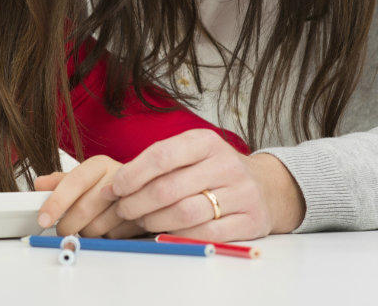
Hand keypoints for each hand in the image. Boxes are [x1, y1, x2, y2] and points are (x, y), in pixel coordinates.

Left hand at [33, 156, 143, 237]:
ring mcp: (133, 198)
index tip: (43, 218)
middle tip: (63, 228)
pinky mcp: (142, 218)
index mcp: (100, 164)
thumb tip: (39, 185)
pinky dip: (105, 236)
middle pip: (84, 209)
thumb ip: (60, 181)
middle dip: (68, 225)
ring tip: (89, 223)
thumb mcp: (83, 178)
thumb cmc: (107, 184)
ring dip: (87, 231)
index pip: (74, 182)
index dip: (57, 202)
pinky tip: (107, 226)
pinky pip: (113, 236)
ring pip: (98, 227)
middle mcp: (117, 177)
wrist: (143, 189)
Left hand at [108, 129, 303, 240]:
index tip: (114, 188)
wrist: (265, 186)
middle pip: (169, 188)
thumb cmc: (213, 170)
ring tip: (142, 221)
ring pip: (186, 213)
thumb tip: (112, 187)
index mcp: (206, 141)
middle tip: (123, 210)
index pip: (162, 155)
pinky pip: (206, 233)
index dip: (132, 174)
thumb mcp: (191, 154)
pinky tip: (167, 232)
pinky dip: (180, 235)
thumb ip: (157, 165)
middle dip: (137, 202)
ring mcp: (242, 192)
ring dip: (155, 221)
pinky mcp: (251, 220)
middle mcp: (226, 164)